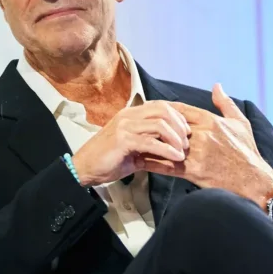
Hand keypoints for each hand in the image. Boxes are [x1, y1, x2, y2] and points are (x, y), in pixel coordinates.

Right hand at [71, 100, 190, 185]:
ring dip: (176, 138)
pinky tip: (176, 158)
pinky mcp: (123, 140)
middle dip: (180, 126)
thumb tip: (177, 155)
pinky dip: (168, 150)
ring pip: (160, 124)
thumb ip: (154, 148)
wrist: (85, 168)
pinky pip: (151, 142)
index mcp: (131, 114)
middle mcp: (128, 115)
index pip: (161, 105)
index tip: (187, 132)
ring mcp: (125, 126)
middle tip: (187, 142)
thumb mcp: (135, 151)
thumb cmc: (109, 159)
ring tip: (182, 151)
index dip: (178, 116)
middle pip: (164, 110)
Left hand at [139, 84, 272, 211]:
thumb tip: (217, 86)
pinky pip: (165, 165)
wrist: (253, 181)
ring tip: (131, 140)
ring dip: (147, 142)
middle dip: (151, 124)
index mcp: (210, 121)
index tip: (151, 108)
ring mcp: (195, 153)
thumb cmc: (247, 153)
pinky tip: (139, 160)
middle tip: (135, 122)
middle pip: (167, 125)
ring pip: (163, 144)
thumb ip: (226, 104)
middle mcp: (200, 135)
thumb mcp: (240, 124)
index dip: (163, 109)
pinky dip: (151, 162)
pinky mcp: (191, 170)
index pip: (179, 109)